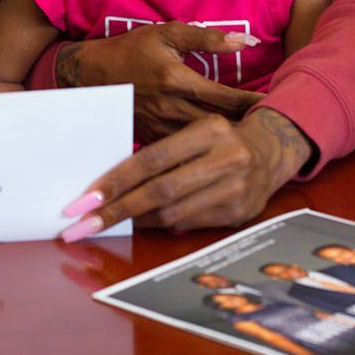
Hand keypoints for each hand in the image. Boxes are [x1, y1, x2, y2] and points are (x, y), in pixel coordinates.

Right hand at [56, 22, 263, 138]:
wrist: (90, 75)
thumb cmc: (131, 50)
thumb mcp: (166, 33)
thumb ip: (206, 37)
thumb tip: (244, 40)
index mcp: (177, 79)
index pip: (227, 96)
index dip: (255, 102)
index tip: (277, 105)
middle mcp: (171, 107)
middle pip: (221, 125)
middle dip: (248, 128)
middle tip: (274, 131)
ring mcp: (161, 127)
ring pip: (204, 143)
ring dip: (229, 144)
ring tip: (255, 145)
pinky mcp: (152, 139)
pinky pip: (185, 151)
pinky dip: (205, 153)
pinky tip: (221, 154)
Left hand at [60, 107, 312, 238]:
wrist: (272, 149)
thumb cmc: (219, 136)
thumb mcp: (196, 129)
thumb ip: (164, 151)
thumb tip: (113, 181)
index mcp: (209, 130)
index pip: (154, 159)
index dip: (117, 180)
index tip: (86, 198)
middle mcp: (226, 159)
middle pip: (161, 191)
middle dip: (117, 210)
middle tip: (82, 224)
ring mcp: (236, 190)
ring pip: (174, 212)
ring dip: (135, 221)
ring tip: (105, 224)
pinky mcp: (240, 213)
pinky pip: (191, 223)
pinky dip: (162, 225)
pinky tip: (141, 224)